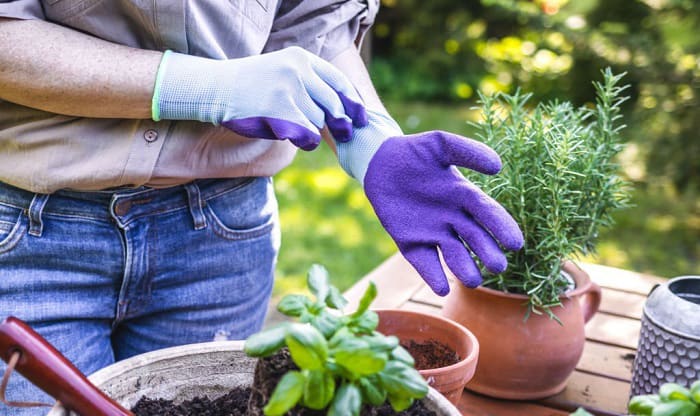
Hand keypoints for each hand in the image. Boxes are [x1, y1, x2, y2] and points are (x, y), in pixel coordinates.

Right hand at [152, 47, 366, 149]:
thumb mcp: (281, 70)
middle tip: (347, 134)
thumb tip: (343, 106)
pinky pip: (307, 135)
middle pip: (333, 104)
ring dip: (314, 131)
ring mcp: (287, 90)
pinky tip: (298, 139)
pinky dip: (307, 141)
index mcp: (300, 58)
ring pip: (319, 121)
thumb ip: (308, 81)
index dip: (354, 101)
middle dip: (342, 122)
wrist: (214, 88)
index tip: (363, 116)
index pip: (338, 81)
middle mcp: (297, 71)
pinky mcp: (279, 111)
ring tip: (297, 129)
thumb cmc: (250, 85)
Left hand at [338, 110, 522, 294]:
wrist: (380, 162)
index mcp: (465, 196)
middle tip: (498, 266)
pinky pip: (424, 262)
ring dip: (463, 268)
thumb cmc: (415, 152)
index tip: (515, 243)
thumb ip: (467, 152)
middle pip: (474, 239)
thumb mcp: (440, 144)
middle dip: (486, 252)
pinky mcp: (410, 243)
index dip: (501, 227)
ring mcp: (432, 233)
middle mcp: (453, 219)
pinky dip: (433, 275)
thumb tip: (497, 166)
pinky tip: (441, 287)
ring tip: (472, 280)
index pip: (488, 213)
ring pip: (453, 255)